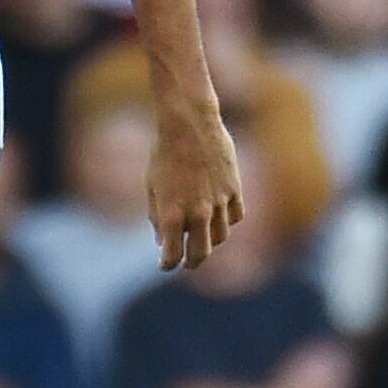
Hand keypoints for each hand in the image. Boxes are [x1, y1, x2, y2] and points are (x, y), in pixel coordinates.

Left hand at [150, 93, 243, 269]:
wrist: (189, 122)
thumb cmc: (164, 152)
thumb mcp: (153, 186)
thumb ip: (157, 216)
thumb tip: (163, 241)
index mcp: (172, 214)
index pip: (173, 256)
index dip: (167, 264)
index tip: (165, 264)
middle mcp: (198, 213)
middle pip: (200, 254)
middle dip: (192, 262)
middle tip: (187, 262)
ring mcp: (219, 203)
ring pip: (220, 237)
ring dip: (210, 240)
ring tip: (202, 236)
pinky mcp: (234, 190)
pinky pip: (235, 217)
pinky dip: (226, 220)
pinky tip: (218, 216)